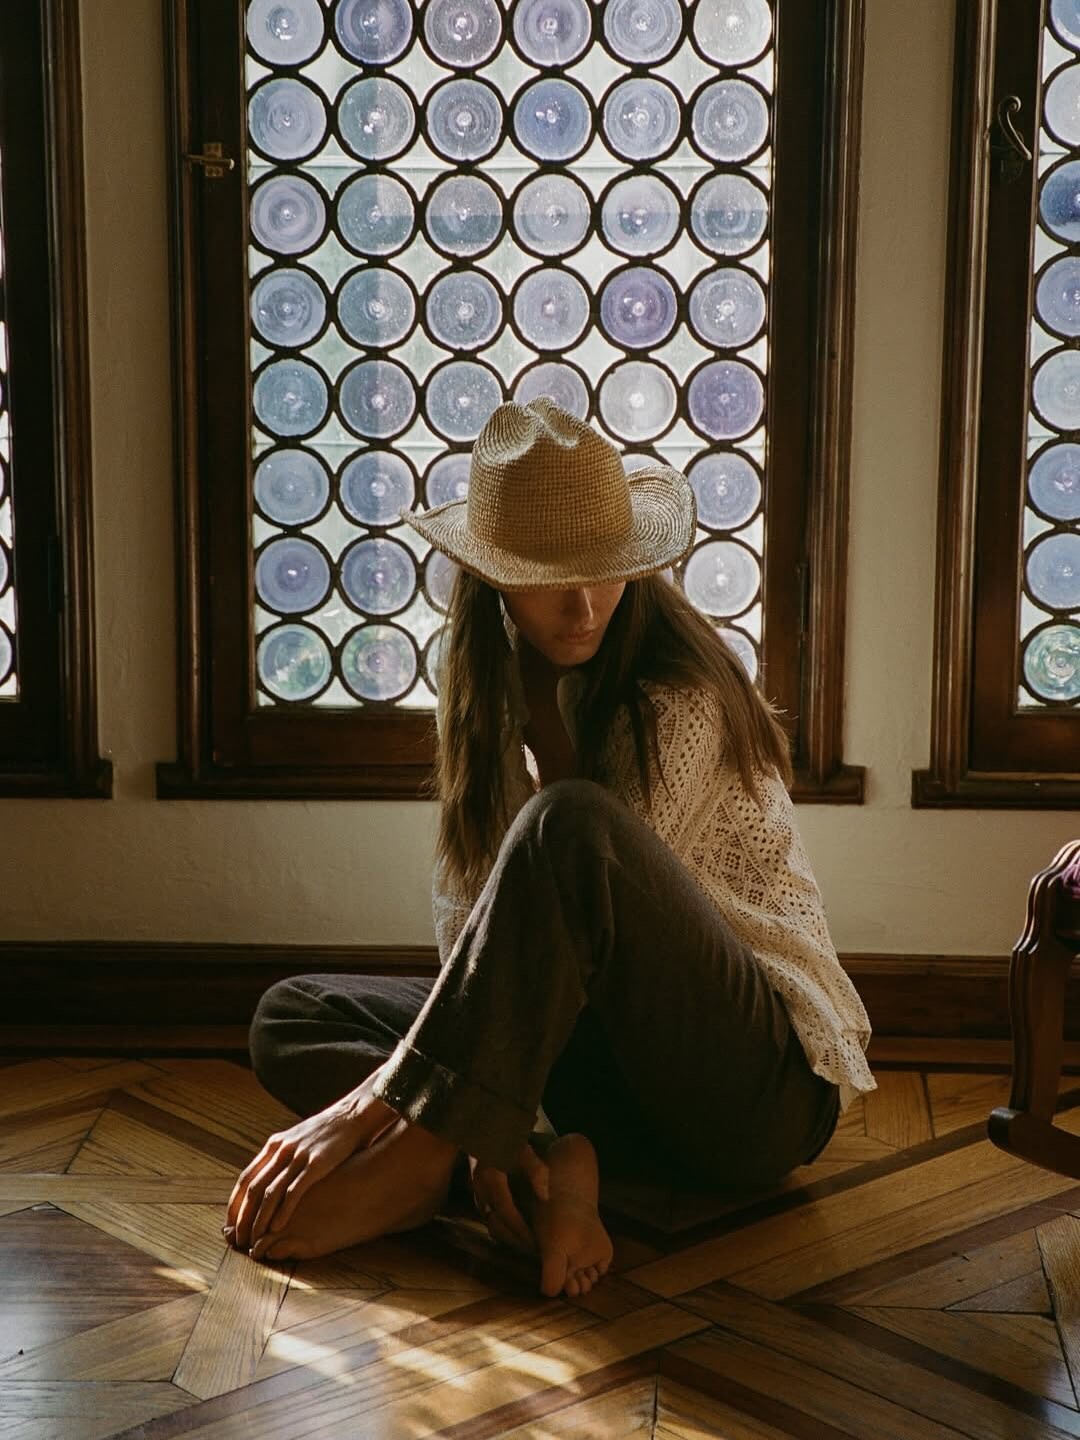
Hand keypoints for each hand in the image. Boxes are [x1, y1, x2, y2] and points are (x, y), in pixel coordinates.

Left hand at [225, 1069, 396, 1252]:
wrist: (353, 1115)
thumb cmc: (328, 1132)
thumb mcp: (298, 1138)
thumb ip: (282, 1157)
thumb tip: (268, 1178)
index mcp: (274, 1145)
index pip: (245, 1179)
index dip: (235, 1204)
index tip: (231, 1225)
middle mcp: (281, 1150)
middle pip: (253, 1189)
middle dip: (243, 1217)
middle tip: (238, 1240)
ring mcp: (298, 1156)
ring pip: (269, 1193)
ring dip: (259, 1219)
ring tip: (254, 1240)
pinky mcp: (316, 1164)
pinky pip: (293, 1192)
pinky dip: (282, 1212)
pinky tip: (276, 1228)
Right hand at [469, 1140, 549, 1254]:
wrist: (482, 1123)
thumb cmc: (505, 1134)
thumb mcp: (522, 1147)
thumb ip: (535, 1170)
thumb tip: (546, 1195)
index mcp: (492, 1178)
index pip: (508, 1213)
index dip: (522, 1231)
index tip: (538, 1244)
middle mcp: (480, 1188)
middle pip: (498, 1223)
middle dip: (516, 1239)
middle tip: (535, 1251)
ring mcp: (475, 1190)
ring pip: (492, 1222)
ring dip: (508, 1235)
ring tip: (528, 1245)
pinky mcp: (476, 1191)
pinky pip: (489, 1215)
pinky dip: (502, 1226)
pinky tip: (516, 1230)